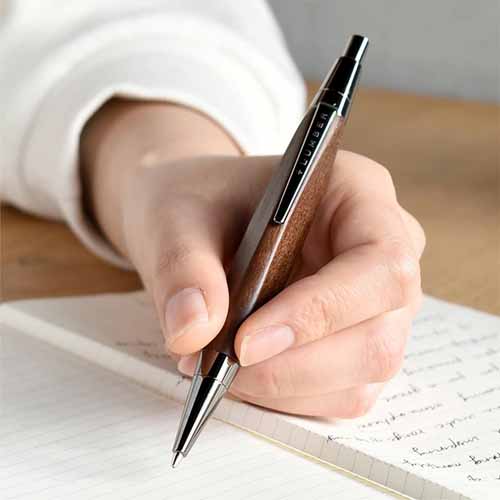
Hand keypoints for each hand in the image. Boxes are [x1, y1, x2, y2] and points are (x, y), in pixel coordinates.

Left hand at [81, 100, 424, 417]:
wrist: (203, 220)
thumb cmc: (206, 203)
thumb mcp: (181, 214)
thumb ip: (184, 265)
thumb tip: (191, 332)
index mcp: (359, 196)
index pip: (379, 265)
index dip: (320, 310)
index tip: (246, 341)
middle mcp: (381, 255)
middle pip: (376, 336)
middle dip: (292, 366)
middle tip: (218, 365)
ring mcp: (374, 306)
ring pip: (360, 377)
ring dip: (285, 387)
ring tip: (219, 367)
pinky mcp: (354, 343)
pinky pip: (339, 393)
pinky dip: (287, 396)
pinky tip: (243, 374)